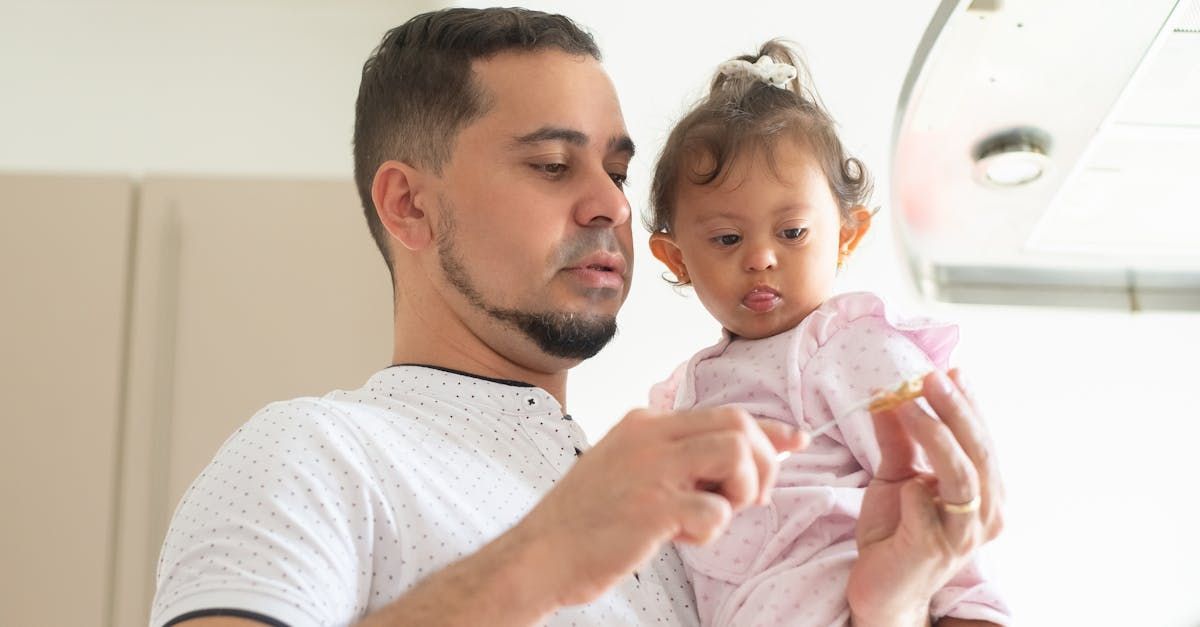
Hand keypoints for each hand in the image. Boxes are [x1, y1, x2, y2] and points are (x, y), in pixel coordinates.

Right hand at [518, 406, 806, 606]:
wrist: (538, 555)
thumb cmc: (587, 522)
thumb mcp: (627, 470)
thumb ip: (676, 458)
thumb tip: (740, 456)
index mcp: (644, 424)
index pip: (724, 412)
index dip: (769, 428)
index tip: (796, 441)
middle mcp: (649, 436)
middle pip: (738, 424)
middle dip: (761, 463)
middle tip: (748, 500)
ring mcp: (651, 469)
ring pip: (735, 453)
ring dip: (742, 490)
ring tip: (715, 514)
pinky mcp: (653, 507)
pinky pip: (715, 511)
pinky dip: (712, 531)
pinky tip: (682, 539)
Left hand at [847, 369, 1004, 626]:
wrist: (880, 587)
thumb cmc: (894, 532)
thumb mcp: (894, 476)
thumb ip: (897, 439)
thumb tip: (888, 395)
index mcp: (984, 492)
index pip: (982, 439)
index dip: (968, 404)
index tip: (950, 370)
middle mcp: (986, 514)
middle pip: (979, 452)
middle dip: (956, 410)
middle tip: (931, 377)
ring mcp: (964, 534)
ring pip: (963, 474)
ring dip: (937, 435)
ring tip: (909, 403)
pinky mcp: (936, 549)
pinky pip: (927, 507)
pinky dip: (914, 489)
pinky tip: (903, 484)